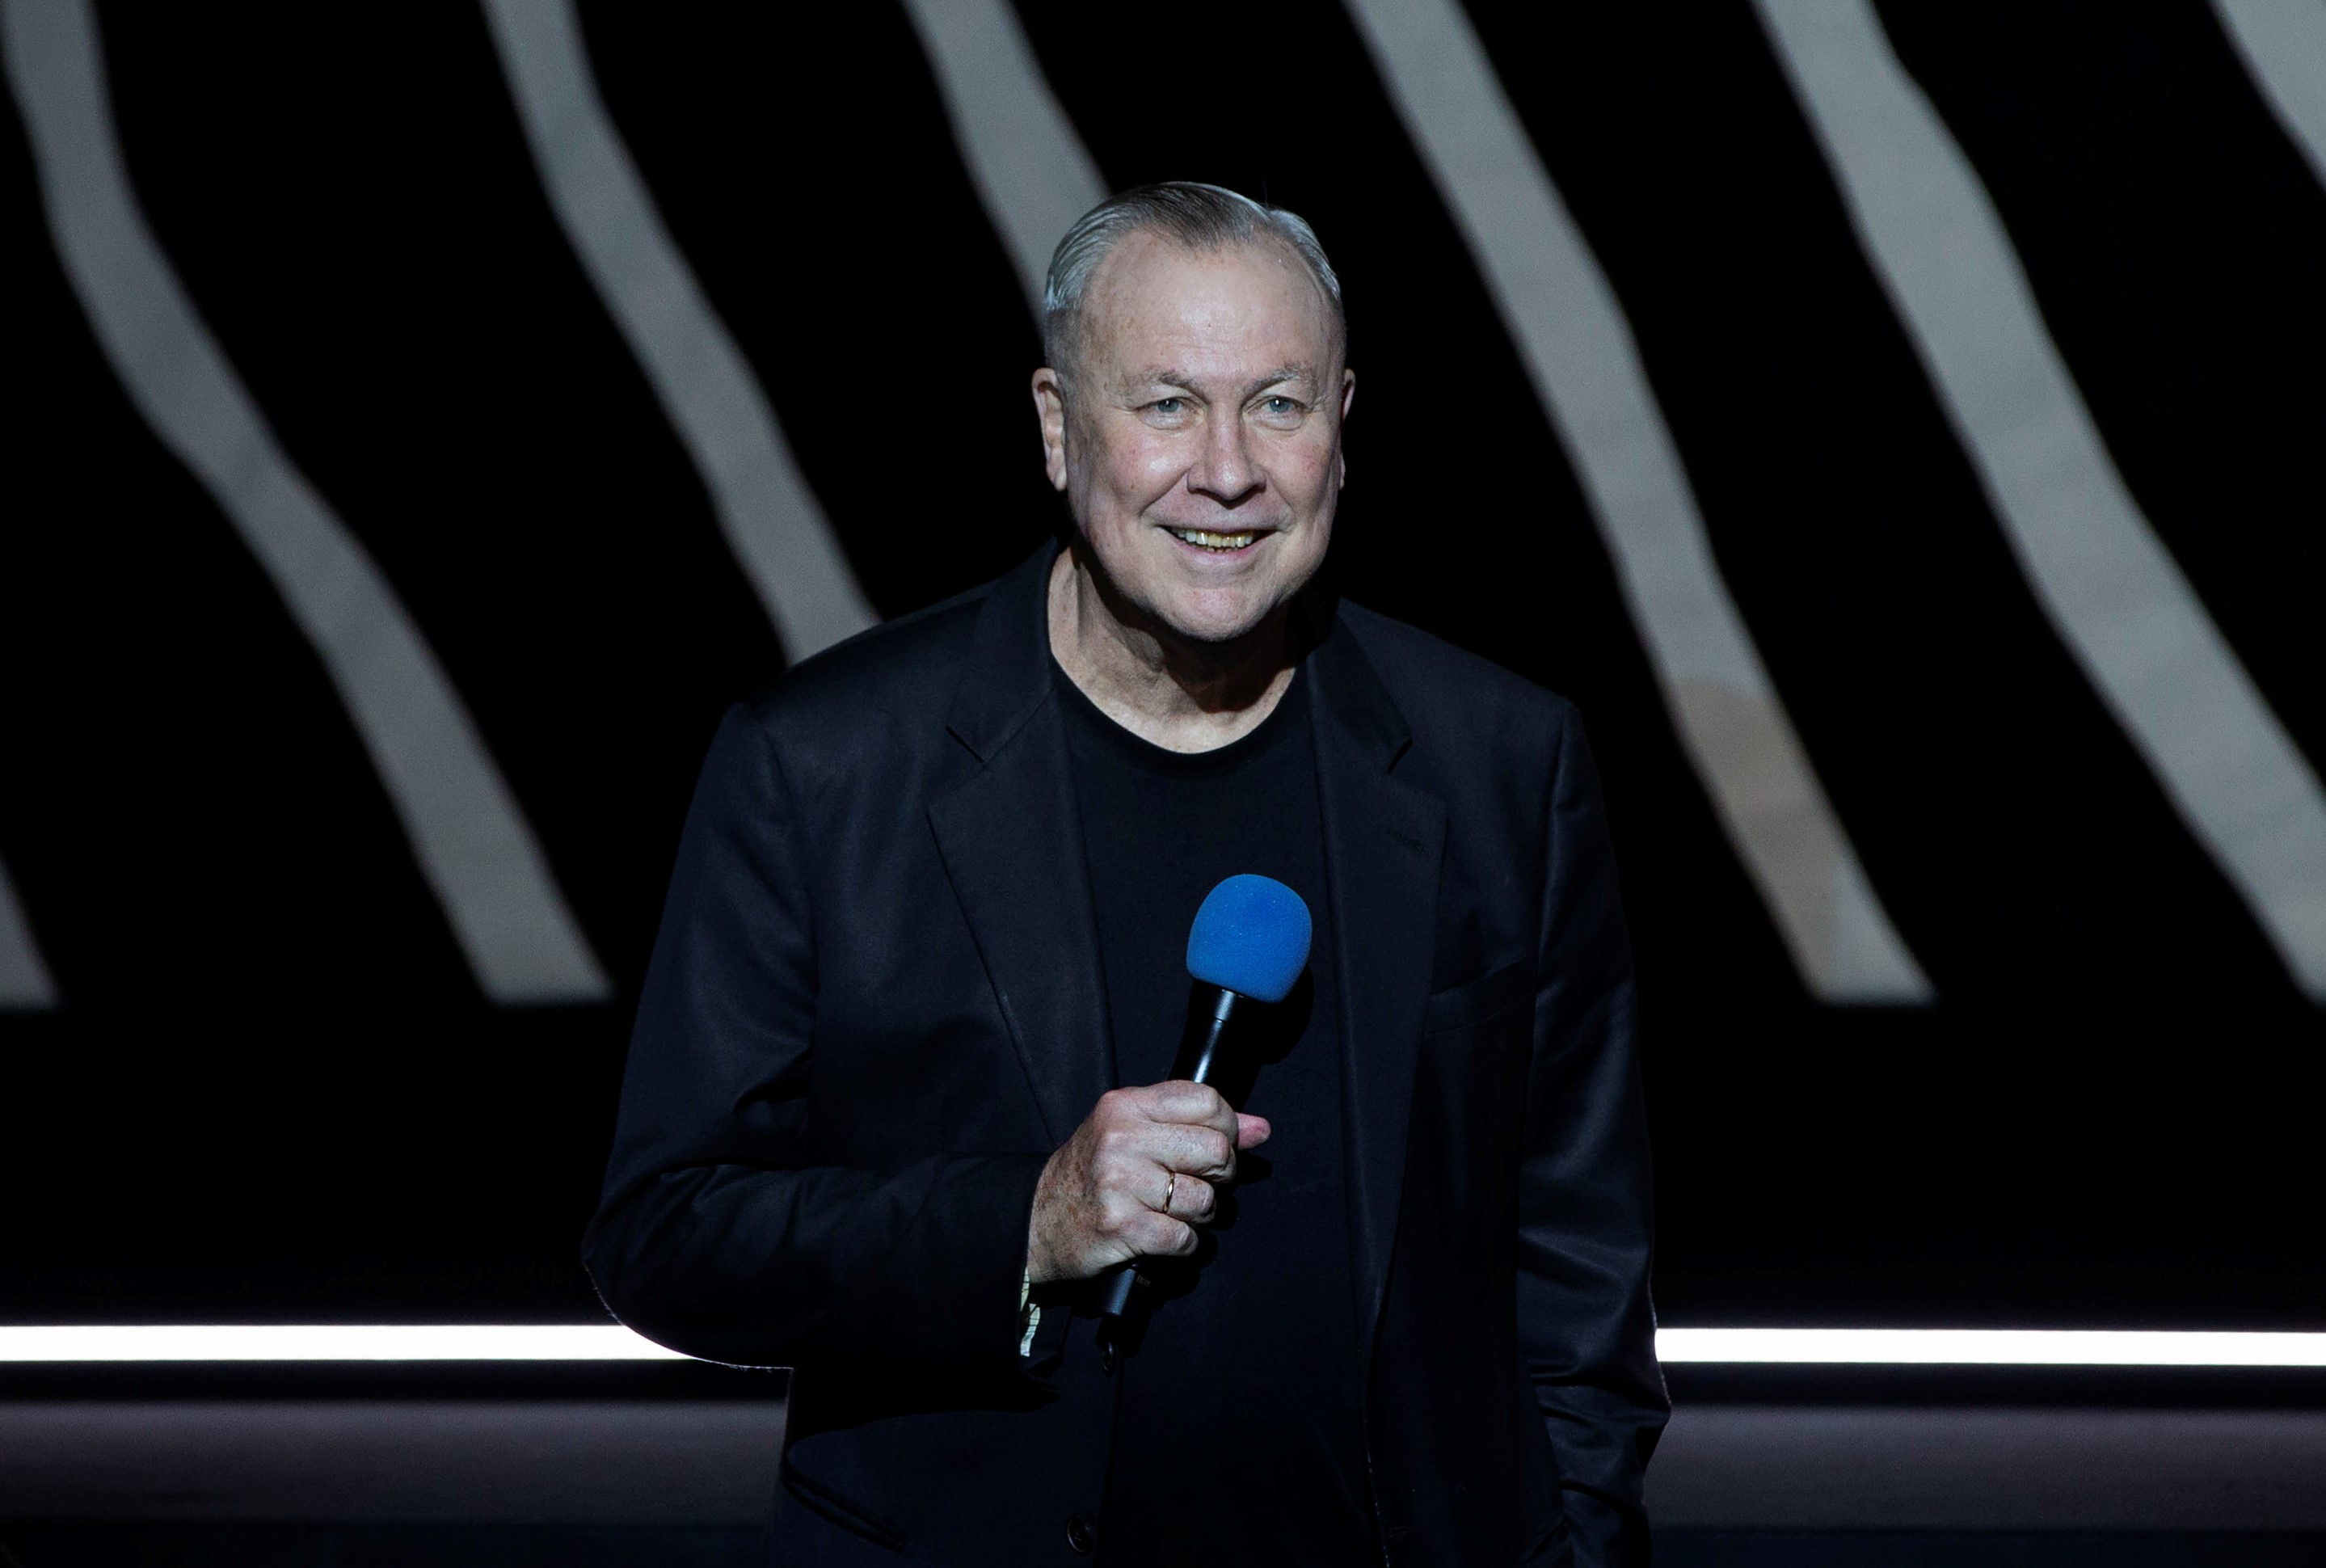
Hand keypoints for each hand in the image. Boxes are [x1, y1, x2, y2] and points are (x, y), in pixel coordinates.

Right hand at [1025, 1082, 1270, 1284]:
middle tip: (1200, 1184)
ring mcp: (1120, 1183)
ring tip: (1177, 1213)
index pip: (1207, 1101)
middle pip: (1217, 1150)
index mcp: (1125, 1106)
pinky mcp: (1122, 1227)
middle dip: (1221, 1175)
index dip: (1227, 1127)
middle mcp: (1122, 1138)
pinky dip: (1185, 1244)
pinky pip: (1185, 1238)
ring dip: (1201, 1215)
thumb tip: (1260, 1128)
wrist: (1036, 1221)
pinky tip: (1165, 1236)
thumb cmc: (1091, 1174)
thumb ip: (1193, 1124)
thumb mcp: (1133, 1132)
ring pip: (1205, 1199)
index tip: (1217, 1145)